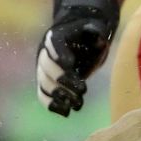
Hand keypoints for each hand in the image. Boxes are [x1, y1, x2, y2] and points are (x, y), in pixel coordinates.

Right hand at [35, 0, 121, 114]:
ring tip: (78, 104)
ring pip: (44, 84)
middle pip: (46, 68)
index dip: (59, 55)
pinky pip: (42, 95)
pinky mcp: (46, 83)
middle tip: (83, 90)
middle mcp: (45, 54)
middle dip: (63, 80)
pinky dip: (52, 105)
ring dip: (59, 96)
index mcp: (55, 37)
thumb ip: (96, 31)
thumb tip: (98, 36)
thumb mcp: (95, 28)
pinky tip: (66, 112)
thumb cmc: (90, 34)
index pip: (53, 45)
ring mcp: (43, 70)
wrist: (81, 41)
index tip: (69, 64)